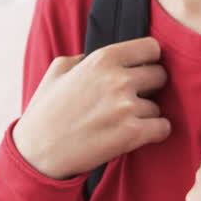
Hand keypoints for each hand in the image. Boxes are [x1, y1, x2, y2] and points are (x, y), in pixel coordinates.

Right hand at [13, 36, 170, 179]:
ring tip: (121, 122)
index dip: (148, 60)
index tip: (141, 71)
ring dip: (146, 115)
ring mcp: (126, 107)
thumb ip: (87, 57)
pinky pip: (163, 127)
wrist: (37, 153)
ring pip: (158, 106)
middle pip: (161, 75)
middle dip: (150, 87)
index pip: (151, 47)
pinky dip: (155, 132)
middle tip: (132, 99)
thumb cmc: (46, 111)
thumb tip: (110, 57)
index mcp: (102, 58)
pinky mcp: (132, 134)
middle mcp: (118, 79)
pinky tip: (138, 134)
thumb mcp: (59, 70)